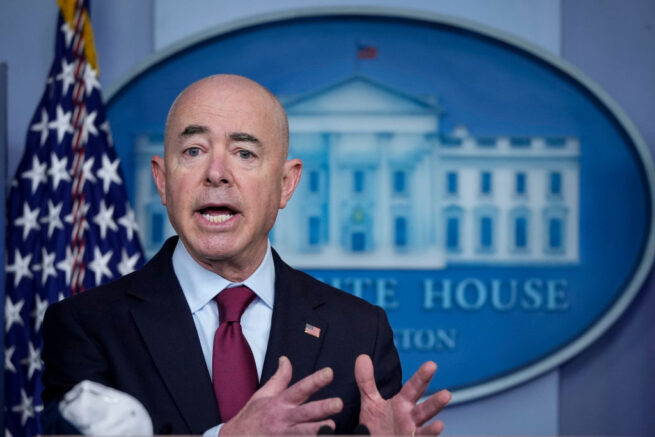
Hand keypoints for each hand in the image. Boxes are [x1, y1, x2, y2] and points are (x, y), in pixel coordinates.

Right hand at [220, 356, 342, 435]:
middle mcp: (283, 419)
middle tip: (338, 403)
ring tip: (332, 427)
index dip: (315, 381)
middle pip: (305, 412)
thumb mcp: (263, 395)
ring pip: (303, 433)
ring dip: (318, 430)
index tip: (330, 373)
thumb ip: (280, 378)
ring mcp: (283, 436)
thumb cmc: (251, 417)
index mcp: (280, 402)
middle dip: (322, 408)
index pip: (300, 388)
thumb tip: (286, 359)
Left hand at [355, 354, 450, 435]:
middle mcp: (411, 418)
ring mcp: (412, 433)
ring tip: (440, 425)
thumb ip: (366, 381)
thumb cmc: (376, 423)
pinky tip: (434, 432)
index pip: (414, 387)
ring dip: (433, 429)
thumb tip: (362, 357)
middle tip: (447, 394)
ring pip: (425, 430)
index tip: (432, 365)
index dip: (422, 376)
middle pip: (425, 409)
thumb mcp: (370, 401)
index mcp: (403, 403)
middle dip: (435, 402)